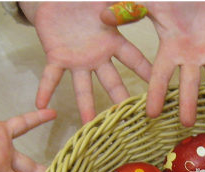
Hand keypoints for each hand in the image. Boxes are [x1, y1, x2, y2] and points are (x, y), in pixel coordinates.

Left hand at [23, 1, 152, 123]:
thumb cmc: (85, 1)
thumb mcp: (106, 0)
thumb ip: (123, 6)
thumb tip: (142, 4)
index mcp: (112, 42)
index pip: (134, 60)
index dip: (147, 73)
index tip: (163, 90)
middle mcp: (97, 57)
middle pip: (112, 82)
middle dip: (121, 100)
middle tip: (131, 121)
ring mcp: (77, 61)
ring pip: (83, 87)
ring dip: (86, 107)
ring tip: (89, 125)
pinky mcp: (56, 57)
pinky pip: (51, 75)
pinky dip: (45, 89)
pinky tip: (40, 104)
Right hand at [105, 1, 204, 126]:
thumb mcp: (150, 1)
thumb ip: (129, 9)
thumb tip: (104, 16)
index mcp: (171, 50)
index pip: (161, 76)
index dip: (156, 94)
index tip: (151, 114)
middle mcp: (192, 57)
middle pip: (190, 84)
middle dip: (189, 103)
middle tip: (188, 124)